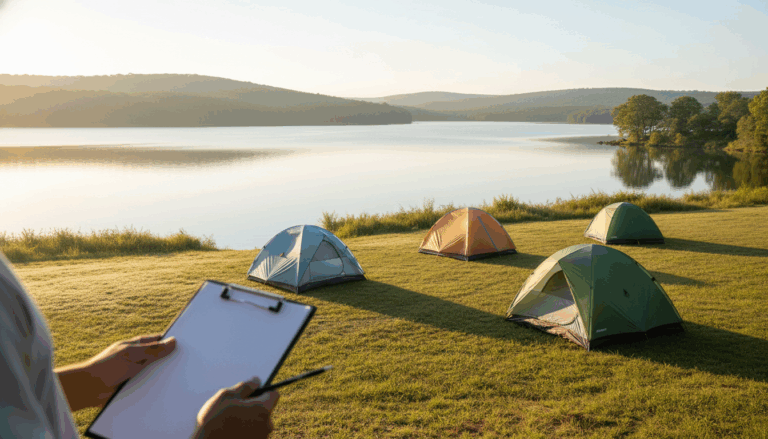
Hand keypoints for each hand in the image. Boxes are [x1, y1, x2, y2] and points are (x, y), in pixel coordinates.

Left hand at [56, 334, 175, 410]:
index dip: (170, 341)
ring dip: (164, 375)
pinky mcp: (135, 386)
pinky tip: (169, 389)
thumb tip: (173, 341)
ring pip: (156, 372)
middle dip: (170, 359)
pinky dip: (158, 386)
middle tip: (187, 361)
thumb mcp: (131, 354)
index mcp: (136, 346)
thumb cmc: (106, 367)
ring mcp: (137, 373)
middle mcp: (138, 358)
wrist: (89, 389)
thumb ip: (152, 350)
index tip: (186, 343)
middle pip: (159, 357)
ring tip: (181, 376)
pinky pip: (151, 385)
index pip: (157, 340)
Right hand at [193, 377, 278, 438]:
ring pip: (259, 422)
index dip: (264, 391)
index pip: (274, 395)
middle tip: (237, 407)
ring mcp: (262, 437)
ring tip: (232, 420)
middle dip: (255, 407)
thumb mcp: (226, 396)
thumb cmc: (214, 420)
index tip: (255, 392)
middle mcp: (267, 424)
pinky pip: (254, 433)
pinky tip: (232, 430)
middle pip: (266, 409)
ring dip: (250, 419)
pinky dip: (247, 430)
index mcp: (262, 409)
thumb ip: (245, 386)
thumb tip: (256, 380)